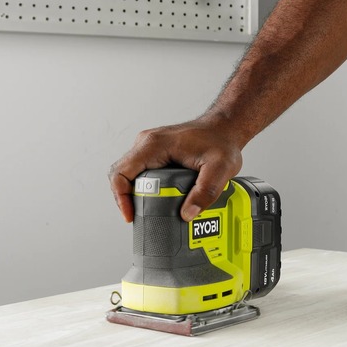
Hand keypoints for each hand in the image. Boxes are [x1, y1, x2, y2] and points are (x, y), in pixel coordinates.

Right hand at [108, 115, 243, 222]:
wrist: (225, 128)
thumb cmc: (222, 142)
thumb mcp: (220, 168)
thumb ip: (206, 191)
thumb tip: (187, 214)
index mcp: (155, 144)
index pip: (122, 172)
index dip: (121, 196)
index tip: (131, 214)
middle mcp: (147, 143)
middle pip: (122, 175)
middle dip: (127, 199)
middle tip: (142, 217)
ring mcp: (150, 147)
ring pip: (130, 174)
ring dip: (134, 194)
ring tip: (149, 212)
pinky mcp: (156, 153)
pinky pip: (140, 172)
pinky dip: (143, 188)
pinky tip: (155, 202)